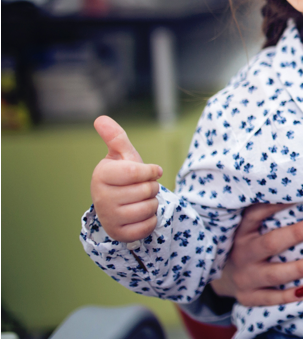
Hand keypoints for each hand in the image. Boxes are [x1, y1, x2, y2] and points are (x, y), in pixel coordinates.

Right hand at [90, 116, 163, 242]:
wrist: (119, 205)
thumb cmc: (124, 176)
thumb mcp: (123, 156)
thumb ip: (116, 137)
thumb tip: (101, 118)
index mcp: (101, 175)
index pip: (137, 172)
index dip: (150, 171)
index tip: (151, 171)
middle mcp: (101, 197)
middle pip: (147, 191)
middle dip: (152, 187)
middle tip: (142, 188)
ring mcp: (109, 217)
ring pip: (149, 208)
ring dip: (152, 203)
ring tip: (140, 200)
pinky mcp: (119, 234)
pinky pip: (149, 225)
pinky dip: (151, 220)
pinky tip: (140, 215)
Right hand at [210, 204, 302, 305]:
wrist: (222, 277)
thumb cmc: (248, 244)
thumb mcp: (249, 228)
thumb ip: (269, 216)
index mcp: (242, 231)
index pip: (256, 214)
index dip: (276, 204)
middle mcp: (242, 253)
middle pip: (270, 244)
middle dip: (297, 234)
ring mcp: (245, 277)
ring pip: (274, 274)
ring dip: (301, 267)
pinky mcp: (249, 296)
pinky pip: (270, 298)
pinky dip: (289, 295)